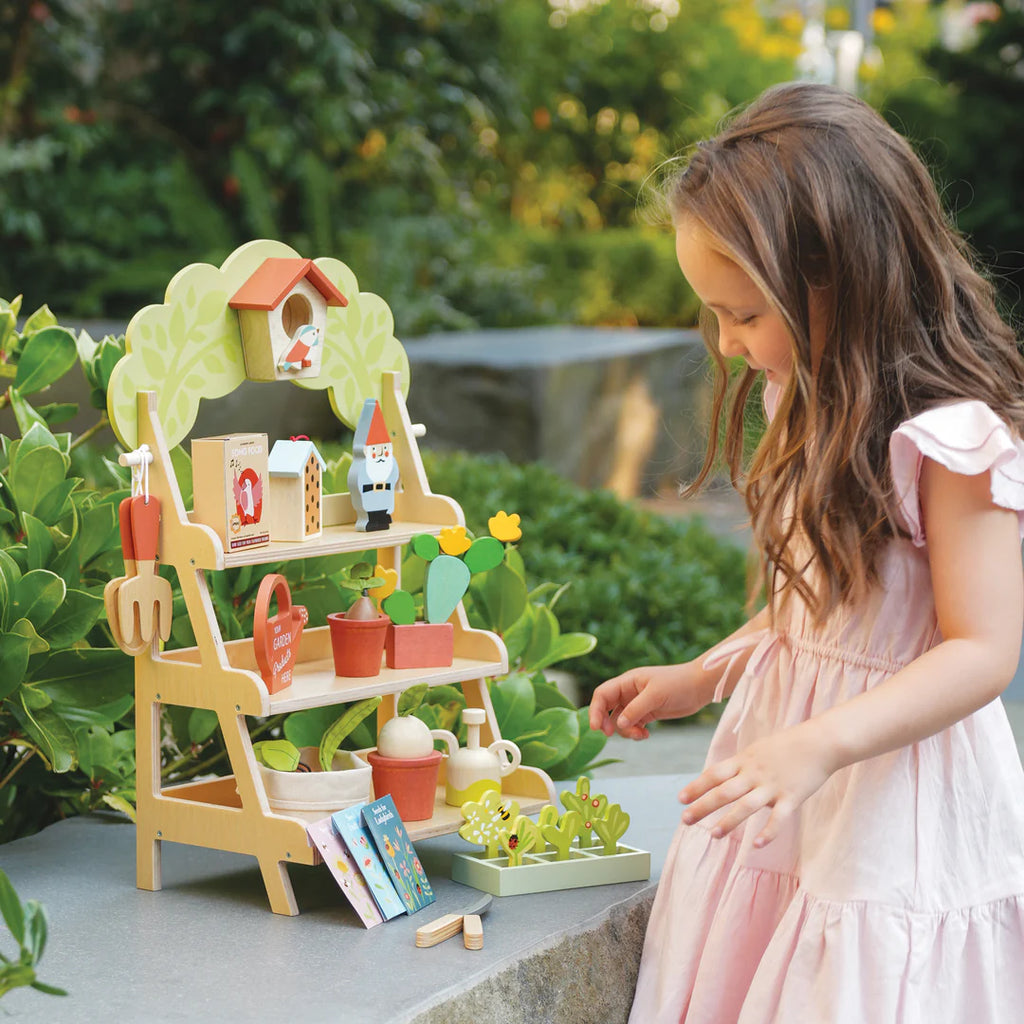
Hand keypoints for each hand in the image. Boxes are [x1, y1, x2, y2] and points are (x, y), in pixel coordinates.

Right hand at [588, 662, 713, 740]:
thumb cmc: (678, 683)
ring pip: (620, 720)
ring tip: (640, 734)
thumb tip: (618, 724)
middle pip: (607, 708)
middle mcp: (629, 691)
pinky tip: (646, 735)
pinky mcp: (647, 713)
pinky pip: (633, 725)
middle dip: (607, 723)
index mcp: (627, 681)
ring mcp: (638, 703)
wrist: (700, 687)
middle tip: (610, 735)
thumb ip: (635, 709)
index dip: (595, 710)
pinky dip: (636, 732)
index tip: (596, 727)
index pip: (602, 694)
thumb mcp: (656, 695)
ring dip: (626, 731)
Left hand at [679, 722, 834, 846]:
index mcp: (744, 760)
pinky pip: (778, 818)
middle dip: (702, 806)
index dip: (696, 786)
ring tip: (712, 834)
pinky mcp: (792, 797)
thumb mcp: (758, 750)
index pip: (714, 774)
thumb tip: (726, 780)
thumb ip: (742, 765)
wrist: (820, 741)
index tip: (680, 799)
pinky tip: (755, 845)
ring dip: (728, 821)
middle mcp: (754, 773)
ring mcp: (773, 786)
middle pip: (723, 791)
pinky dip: (767, 832)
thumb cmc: (788, 745)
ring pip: (745, 806)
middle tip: (685, 819)